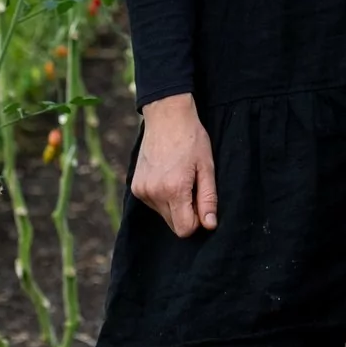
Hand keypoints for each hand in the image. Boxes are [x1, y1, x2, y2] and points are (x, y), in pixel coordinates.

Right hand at [132, 93, 216, 237]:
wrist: (166, 116)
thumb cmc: (192, 139)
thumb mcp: (207, 167)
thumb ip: (208, 199)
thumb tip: (210, 225)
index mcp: (173, 189)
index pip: (185, 229)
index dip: (197, 220)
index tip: (201, 201)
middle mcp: (153, 193)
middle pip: (173, 224)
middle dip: (186, 212)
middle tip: (192, 185)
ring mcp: (141, 190)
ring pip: (163, 214)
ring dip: (174, 203)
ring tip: (179, 176)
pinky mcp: (135, 186)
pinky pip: (153, 203)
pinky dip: (162, 196)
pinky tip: (167, 175)